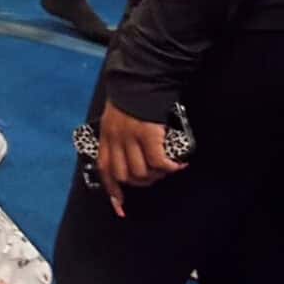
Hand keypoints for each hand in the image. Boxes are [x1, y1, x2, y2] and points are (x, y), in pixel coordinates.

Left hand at [95, 101, 183, 215]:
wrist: (141, 76)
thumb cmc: (132, 96)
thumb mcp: (116, 118)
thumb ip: (119, 137)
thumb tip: (130, 157)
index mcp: (106, 136)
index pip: (105, 170)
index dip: (113, 192)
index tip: (121, 207)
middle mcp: (115, 139)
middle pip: (124, 176)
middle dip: (140, 182)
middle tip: (155, 176)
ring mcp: (130, 138)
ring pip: (141, 172)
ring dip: (157, 175)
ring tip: (167, 168)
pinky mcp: (148, 135)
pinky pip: (158, 162)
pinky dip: (169, 167)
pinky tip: (178, 164)